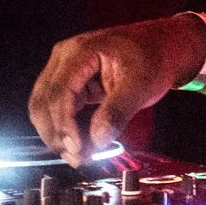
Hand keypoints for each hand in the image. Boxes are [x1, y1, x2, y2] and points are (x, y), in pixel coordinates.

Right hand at [29, 15, 205, 165]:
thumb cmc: (153, 59)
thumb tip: (97, 141)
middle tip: (78, 158)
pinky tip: (78, 145)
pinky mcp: (70, 82)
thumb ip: (117, 113)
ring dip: (56, 134)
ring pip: (44, 107)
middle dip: (56, 134)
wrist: (161, 46)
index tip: (77, 149)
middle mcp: (64, 58)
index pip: (59, 92)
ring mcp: (64, 69)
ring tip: (78, 156)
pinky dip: (64, 128)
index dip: (64, 125)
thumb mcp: (141, 86)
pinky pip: (56, 108)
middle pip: (43, 102)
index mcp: (80, 52)